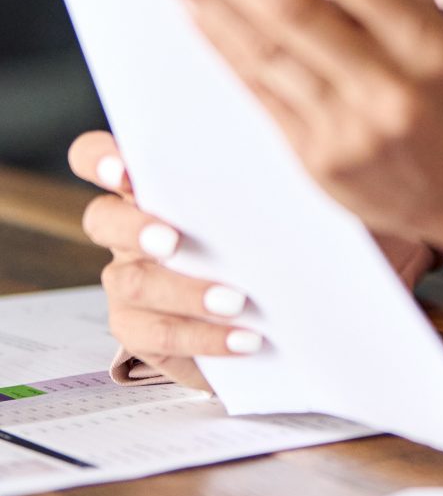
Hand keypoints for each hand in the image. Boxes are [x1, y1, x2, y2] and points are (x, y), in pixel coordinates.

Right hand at [69, 129, 263, 390]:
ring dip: (186, 290)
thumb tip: (293, 156)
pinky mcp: (138, 330)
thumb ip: (252, 178)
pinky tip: (245, 339)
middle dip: (135, 228)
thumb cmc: (264, 236)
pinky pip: (156, 334)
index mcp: (149, 186)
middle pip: (102, 219)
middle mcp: (127, 230)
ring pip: (132, 282)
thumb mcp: (260, 201)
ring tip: (237, 301)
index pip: (96, 158)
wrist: (269, 311)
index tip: (126, 170)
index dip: (100, 160)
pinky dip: (203, 335)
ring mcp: (127, 280)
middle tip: (173, 241)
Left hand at [160, 0, 442, 278]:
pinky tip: (193, 17)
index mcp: (426, 38)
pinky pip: (257, 92)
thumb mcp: (428, 41)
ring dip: (203, 3)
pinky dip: (221, 49)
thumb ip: (363, 2)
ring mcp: (351, 126)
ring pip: (262, 51)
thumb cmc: (442, 98)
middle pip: (290, 9)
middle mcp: (390, 82)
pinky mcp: (319, 160)